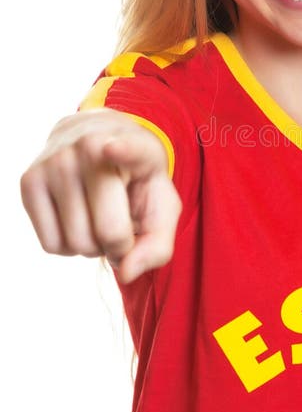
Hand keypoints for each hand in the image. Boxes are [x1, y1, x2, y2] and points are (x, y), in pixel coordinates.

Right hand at [20, 108, 181, 283]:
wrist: (97, 140)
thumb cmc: (136, 182)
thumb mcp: (162, 207)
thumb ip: (158, 245)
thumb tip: (125, 272)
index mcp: (136, 146)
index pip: (129, 149)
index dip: (123, 151)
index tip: (112, 148)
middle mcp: (89, 147)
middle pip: (108, 232)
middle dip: (120, 245)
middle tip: (122, 224)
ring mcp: (55, 163)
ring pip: (77, 243)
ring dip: (94, 247)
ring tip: (99, 217)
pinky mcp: (29, 181)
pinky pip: (51, 245)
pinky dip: (69, 246)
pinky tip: (77, 219)